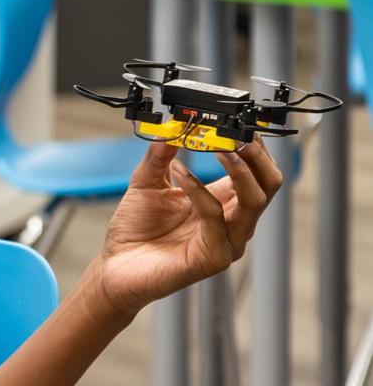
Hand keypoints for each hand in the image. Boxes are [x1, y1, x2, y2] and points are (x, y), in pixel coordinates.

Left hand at [87, 139, 282, 317]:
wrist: (116, 267)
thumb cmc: (135, 229)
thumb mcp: (146, 182)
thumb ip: (161, 154)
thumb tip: (173, 125)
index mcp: (222, 200)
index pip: (256, 169)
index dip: (251, 143)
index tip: (234, 118)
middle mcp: (232, 221)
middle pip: (269, 184)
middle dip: (257, 154)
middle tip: (235, 131)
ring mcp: (227, 241)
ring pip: (255, 201)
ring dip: (238, 169)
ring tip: (218, 146)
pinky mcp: (214, 257)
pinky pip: (216, 217)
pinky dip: (198, 190)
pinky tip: (179, 173)